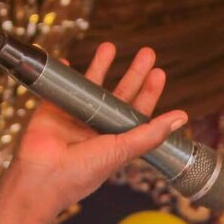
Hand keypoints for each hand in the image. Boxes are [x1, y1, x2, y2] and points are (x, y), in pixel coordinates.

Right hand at [0, 42, 187, 223]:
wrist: (42, 177)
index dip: (149, 93)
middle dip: (134, 73)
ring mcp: (75, 117)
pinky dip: (64, 72)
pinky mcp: (52, 109)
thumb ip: (150, 133)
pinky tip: (70, 60)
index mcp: (116, 140)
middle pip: (120, 94)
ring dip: (101, 65)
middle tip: (147, 53)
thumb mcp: (122, 150)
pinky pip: (60, 86)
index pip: (137, 111)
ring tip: (110, 46)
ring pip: (92, 86)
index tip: (158, 73)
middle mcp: (98, 128)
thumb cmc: (81, 171)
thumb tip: (182, 117)